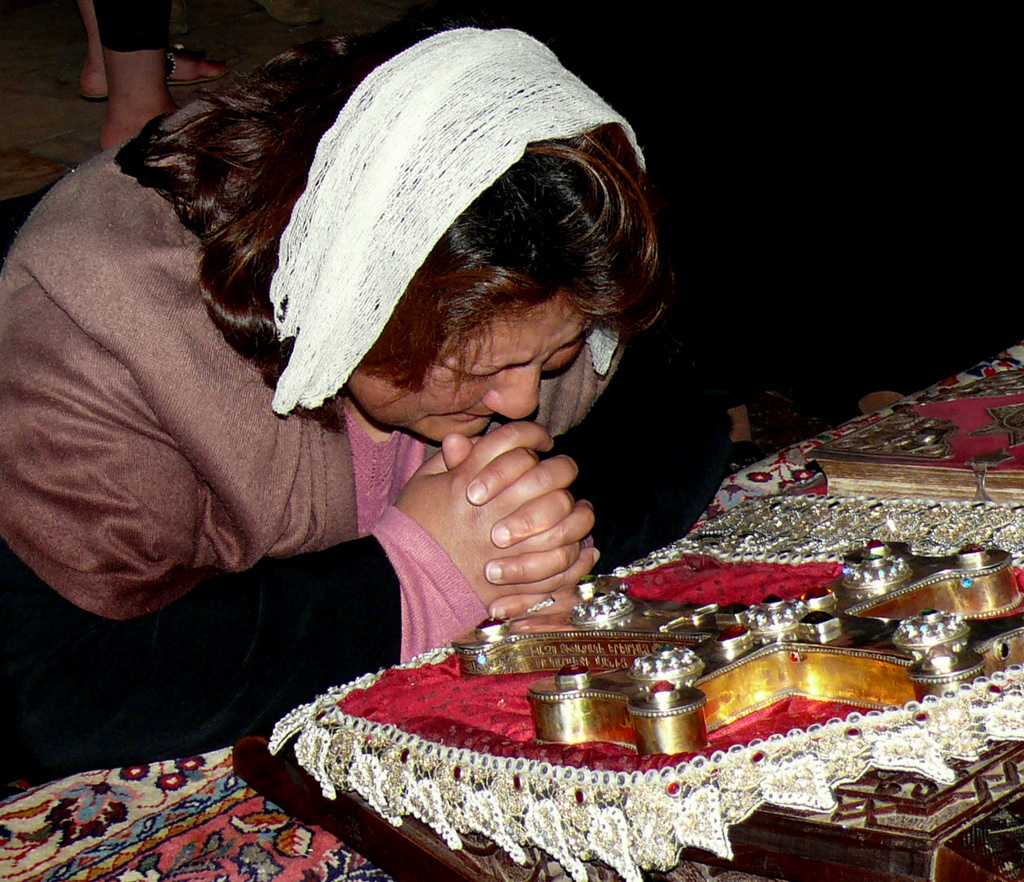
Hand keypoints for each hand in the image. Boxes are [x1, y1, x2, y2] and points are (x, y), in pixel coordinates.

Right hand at [396, 422, 597, 610]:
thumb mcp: (422, 485)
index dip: (533, 435)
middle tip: (562, 473)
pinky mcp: (514, 578)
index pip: (514, 442)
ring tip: (579, 510)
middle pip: (548, 476)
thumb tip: (462, 439)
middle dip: (562, 469)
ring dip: (577, 512)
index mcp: (469, 480)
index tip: (542, 442)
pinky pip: (559, 563)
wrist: (401, 580)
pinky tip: (583, 548)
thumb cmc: (411, 528)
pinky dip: (576, 556)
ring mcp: (507, 545)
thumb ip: (447, 460)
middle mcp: (493, 509)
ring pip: (563, 519)